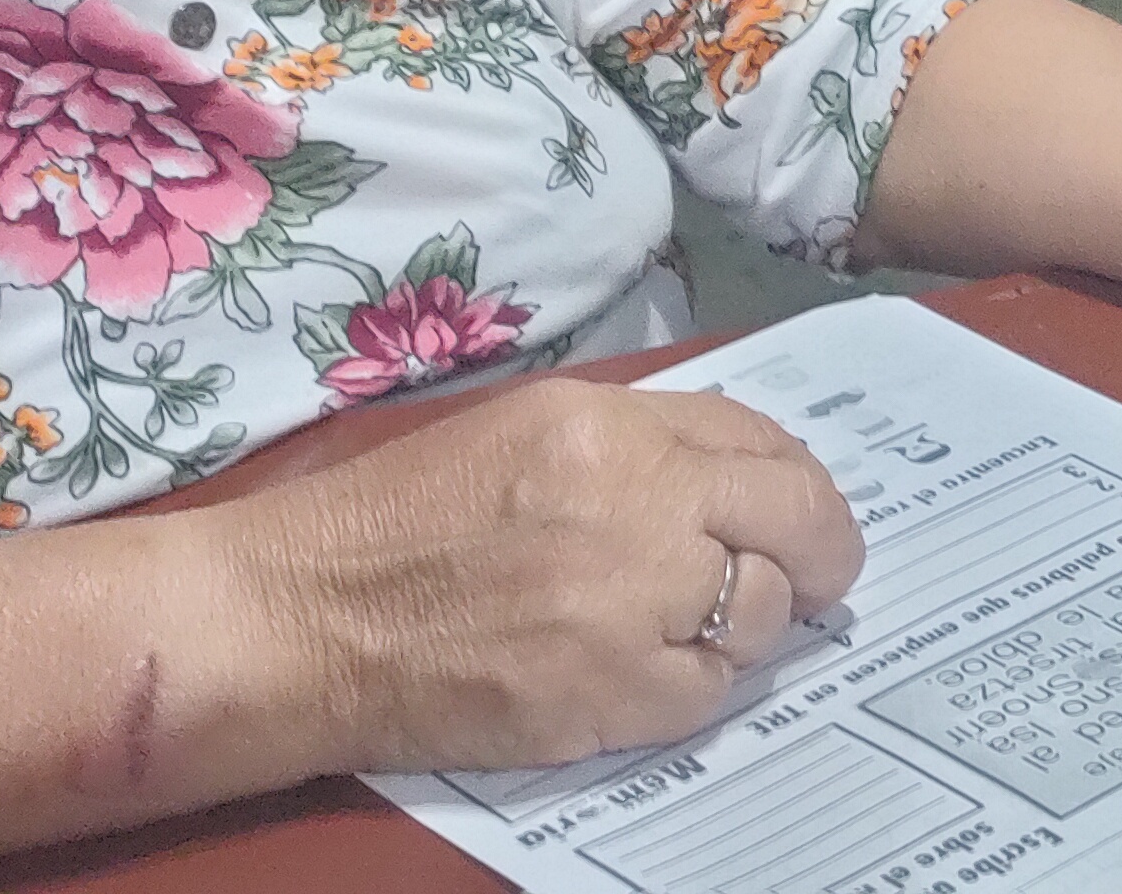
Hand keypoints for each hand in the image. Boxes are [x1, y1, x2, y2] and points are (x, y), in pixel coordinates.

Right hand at [207, 377, 866, 775]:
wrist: (298, 618)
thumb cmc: (397, 519)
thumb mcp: (524, 430)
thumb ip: (640, 441)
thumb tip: (742, 477)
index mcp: (611, 426)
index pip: (763, 441)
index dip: (794, 481)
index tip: (796, 511)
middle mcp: (635, 503)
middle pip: (798, 519)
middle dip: (823, 550)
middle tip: (817, 577)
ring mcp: (628, 603)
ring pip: (763, 613)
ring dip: (746, 623)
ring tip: (687, 628)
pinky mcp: (608, 694)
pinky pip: (708, 693)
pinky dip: (692, 688)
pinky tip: (640, 674)